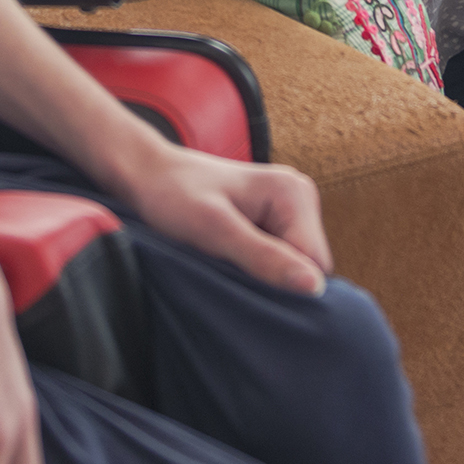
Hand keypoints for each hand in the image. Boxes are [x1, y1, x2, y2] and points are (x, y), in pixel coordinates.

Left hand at [109, 140, 331, 294]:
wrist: (147, 176)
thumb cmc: (173, 195)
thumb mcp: (215, 230)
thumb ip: (263, 257)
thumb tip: (313, 287)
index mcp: (294, 193)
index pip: (316, 266)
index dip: (284, 285)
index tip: (240, 282)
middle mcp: (299, 199)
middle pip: (308, 268)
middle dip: (274, 280)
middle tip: (227, 272)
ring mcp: (287, 212)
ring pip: (293, 269)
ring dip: (263, 277)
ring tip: (224, 263)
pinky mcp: (272, 224)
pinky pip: (278, 262)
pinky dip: (255, 270)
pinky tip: (227, 261)